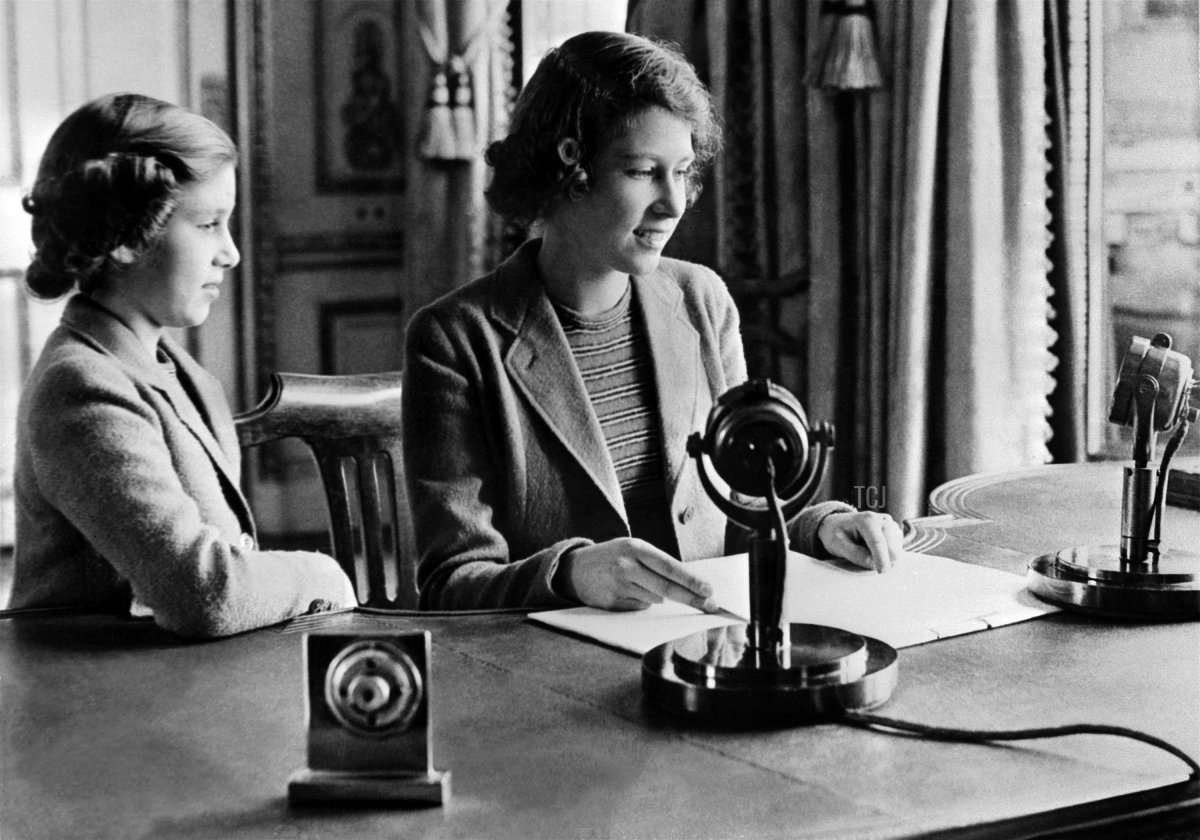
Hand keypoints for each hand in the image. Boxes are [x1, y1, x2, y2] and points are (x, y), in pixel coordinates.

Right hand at [556, 537, 716, 611]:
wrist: (575, 569)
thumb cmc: (612, 557)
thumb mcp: (632, 549)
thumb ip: (656, 563)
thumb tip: (688, 583)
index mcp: (635, 548)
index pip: (670, 567)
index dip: (691, 580)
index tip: (709, 590)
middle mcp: (627, 566)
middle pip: (666, 587)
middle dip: (691, 598)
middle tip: (710, 605)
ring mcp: (619, 586)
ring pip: (654, 599)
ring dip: (658, 596)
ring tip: (639, 584)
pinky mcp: (613, 603)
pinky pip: (639, 608)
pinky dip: (641, 602)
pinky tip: (627, 592)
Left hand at [817, 511, 903, 572]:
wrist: (840, 524)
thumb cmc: (837, 534)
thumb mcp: (838, 544)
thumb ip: (855, 554)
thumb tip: (874, 563)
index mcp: (868, 520)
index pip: (878, 542)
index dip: (881, 558)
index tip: (882, 572)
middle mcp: (884, 520)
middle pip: (892, 549)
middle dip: (881, 559)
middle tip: (862, 556)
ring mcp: (892, 527)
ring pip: (896, 553)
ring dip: (883, 558)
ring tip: (866, 550)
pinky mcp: (896, 534)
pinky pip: (896, 553)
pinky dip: (885, 556)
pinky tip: (873, 550)